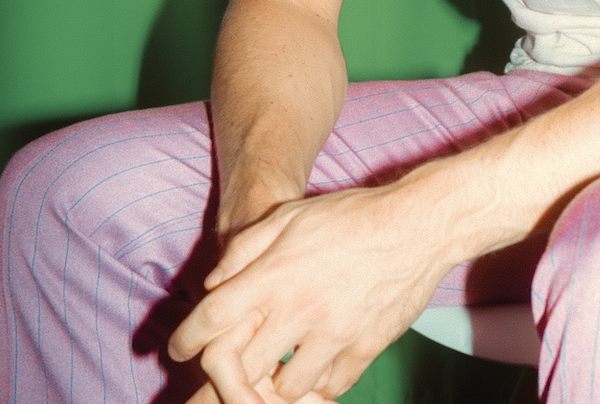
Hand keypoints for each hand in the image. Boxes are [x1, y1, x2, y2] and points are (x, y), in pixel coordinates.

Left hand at [170, 177, 458, 402]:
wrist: (420, 222)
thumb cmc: (354, 214)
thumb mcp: (293, 215)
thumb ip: (246, 247)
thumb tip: (213, 282)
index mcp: (276, 273)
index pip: (212, 319)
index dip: (185, 339)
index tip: (179, 348)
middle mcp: (299, 309)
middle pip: (240, 368)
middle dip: (226, 375)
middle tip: (227, 373)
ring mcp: (333, 333)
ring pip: (284, 389)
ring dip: (275, 383)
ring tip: (279, 368)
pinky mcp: (365, 348)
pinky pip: (331, 387)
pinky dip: (320, 384)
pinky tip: (320, 369)